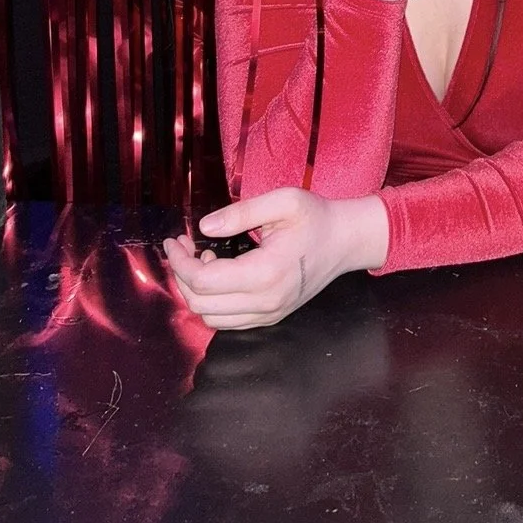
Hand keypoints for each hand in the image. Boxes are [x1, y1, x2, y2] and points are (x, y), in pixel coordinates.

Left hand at [164, 189, 389, 329]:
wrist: (346, 241)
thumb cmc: (316, 217)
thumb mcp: (283, 201)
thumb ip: (240, 212)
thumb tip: (204, 226)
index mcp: (266, 273)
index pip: (203, 281)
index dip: (180, 262)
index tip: (175, 240)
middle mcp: (266, 301)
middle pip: (200, 304)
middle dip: (182, 275)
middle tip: (185, 246)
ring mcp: (269, 314)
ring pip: (211, 318)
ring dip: (196, 291)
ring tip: (204, 259)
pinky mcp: (271, 317)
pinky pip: (228, 321)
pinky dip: (213, 302)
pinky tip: (220, 273)